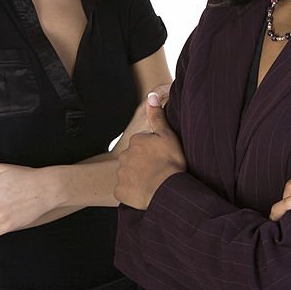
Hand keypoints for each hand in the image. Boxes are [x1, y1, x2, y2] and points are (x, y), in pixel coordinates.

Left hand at [115, 92, 186, 209]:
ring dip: (138, 177)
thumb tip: (151, 96)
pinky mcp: (119, 191)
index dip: (152, 151)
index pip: (142, 144)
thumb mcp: (167, 135)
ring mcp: (121, 174)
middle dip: (143, 163)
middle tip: (158, 170)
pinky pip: (125, 190)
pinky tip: (144, 192)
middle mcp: (125, 155)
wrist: (166, 189)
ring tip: (153, 183)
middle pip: (133, 158)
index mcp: (136, 141)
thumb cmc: (170, 162)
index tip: (161, 157)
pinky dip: (132, 192)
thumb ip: (157, 116)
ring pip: (129, 174)